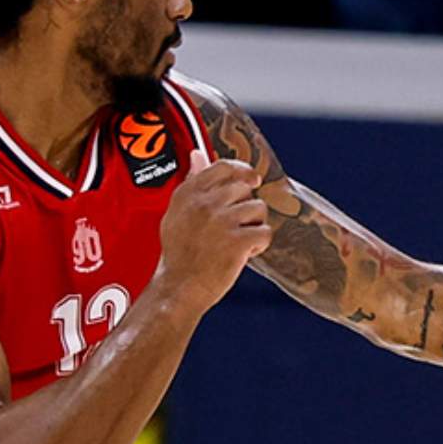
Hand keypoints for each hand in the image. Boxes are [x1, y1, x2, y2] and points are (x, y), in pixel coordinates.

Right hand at [155, 148, 272, 311]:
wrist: (180, 288)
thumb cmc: (180, 255)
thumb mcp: (177, 213)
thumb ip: (191, 182)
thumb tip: (198, 155)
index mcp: (189, 194)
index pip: (224, 167)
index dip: (242, 171)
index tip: (251, 180)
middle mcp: (205, 204)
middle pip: (245, 188)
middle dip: (246, 206)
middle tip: (236, 226)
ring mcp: (222, 221)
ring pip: (258, 209)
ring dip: (254, 226)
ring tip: (238, 241)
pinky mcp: (238, 241)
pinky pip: (265, 232)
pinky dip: (259, 245)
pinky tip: (243, 254)